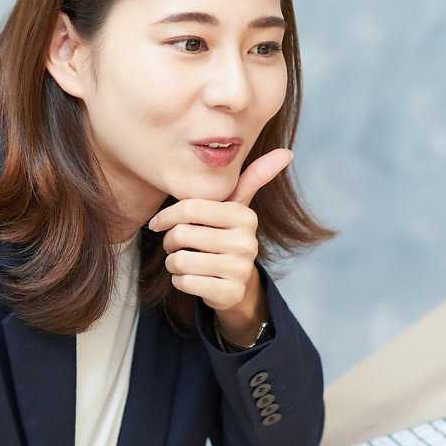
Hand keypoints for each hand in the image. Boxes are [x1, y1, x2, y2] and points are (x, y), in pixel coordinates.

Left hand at [148, 150, 292, 340]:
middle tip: (175, 244)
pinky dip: (179, 281)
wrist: (236, 284)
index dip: (166, 215)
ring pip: (180, 260)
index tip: (158, 223)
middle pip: (181, 234)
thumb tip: (287, 153)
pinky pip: (185, 283)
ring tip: (183, 260)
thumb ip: (254, 177)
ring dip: (173, 263)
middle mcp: (246, 242)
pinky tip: (191, 278)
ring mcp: (240, 269)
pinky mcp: (230, 293)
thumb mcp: (236, 207)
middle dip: (169, 241)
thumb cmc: (226, 236)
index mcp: (244, 216)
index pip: (191, 207)